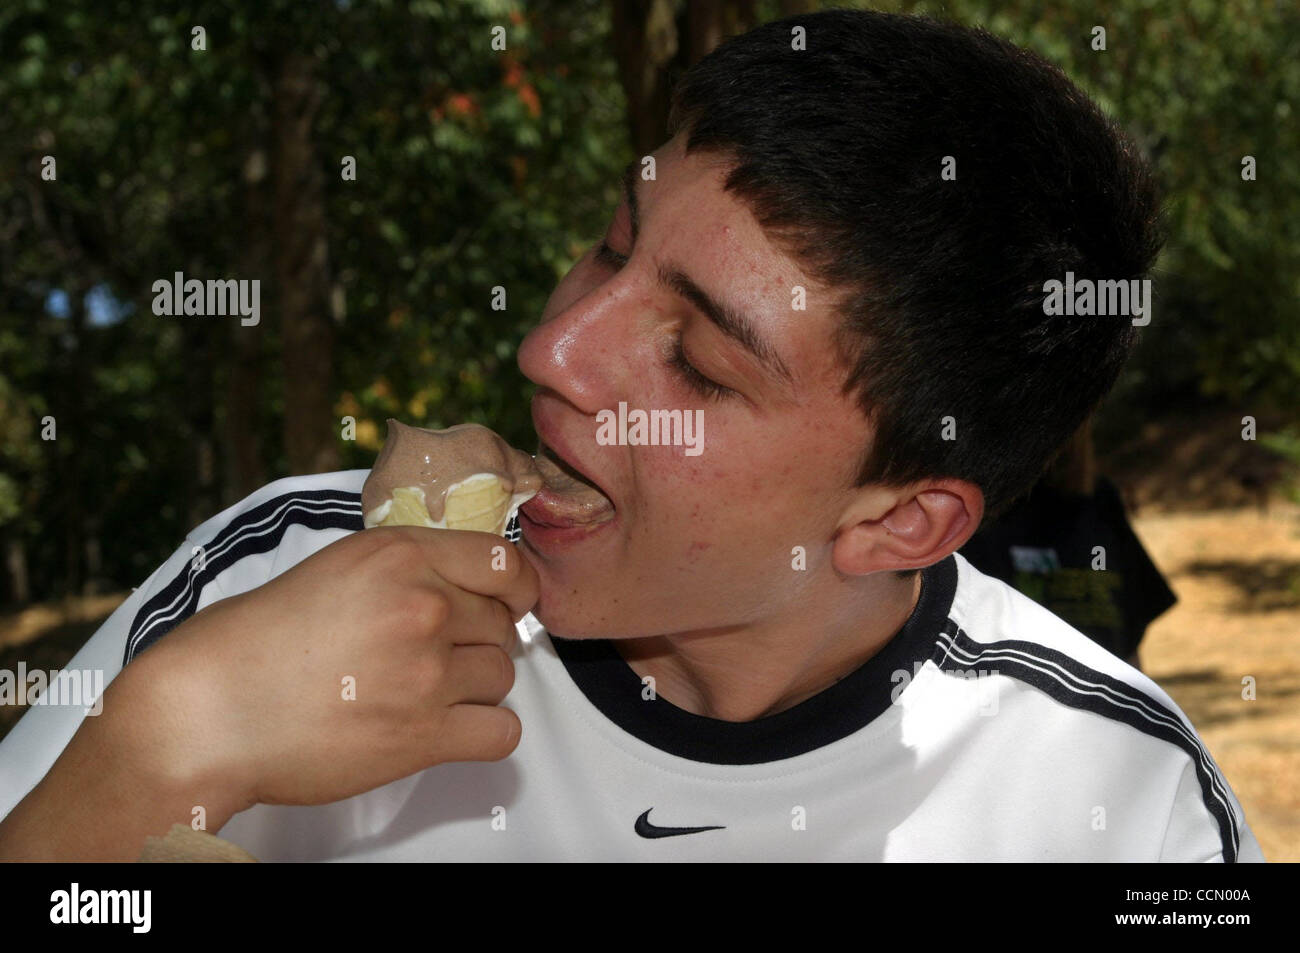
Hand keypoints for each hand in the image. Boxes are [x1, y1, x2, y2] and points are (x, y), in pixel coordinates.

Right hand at [155, 525, 537, 811]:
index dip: (513, 589)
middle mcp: (422, 605)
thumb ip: (405, 571)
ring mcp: (426, 671)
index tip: (503, 605)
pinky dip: (483, 734)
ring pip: (502, 677)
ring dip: (474, 688)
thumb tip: (462, 585)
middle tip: (430, 660)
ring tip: (420, 695)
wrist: (209, 711)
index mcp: (400, 555)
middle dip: (477, 642)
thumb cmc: (254, 642)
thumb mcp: (338, 569)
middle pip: (502, 625)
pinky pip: (501, 732)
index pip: (504, 563)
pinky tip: (448, 730)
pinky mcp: (423, 735)